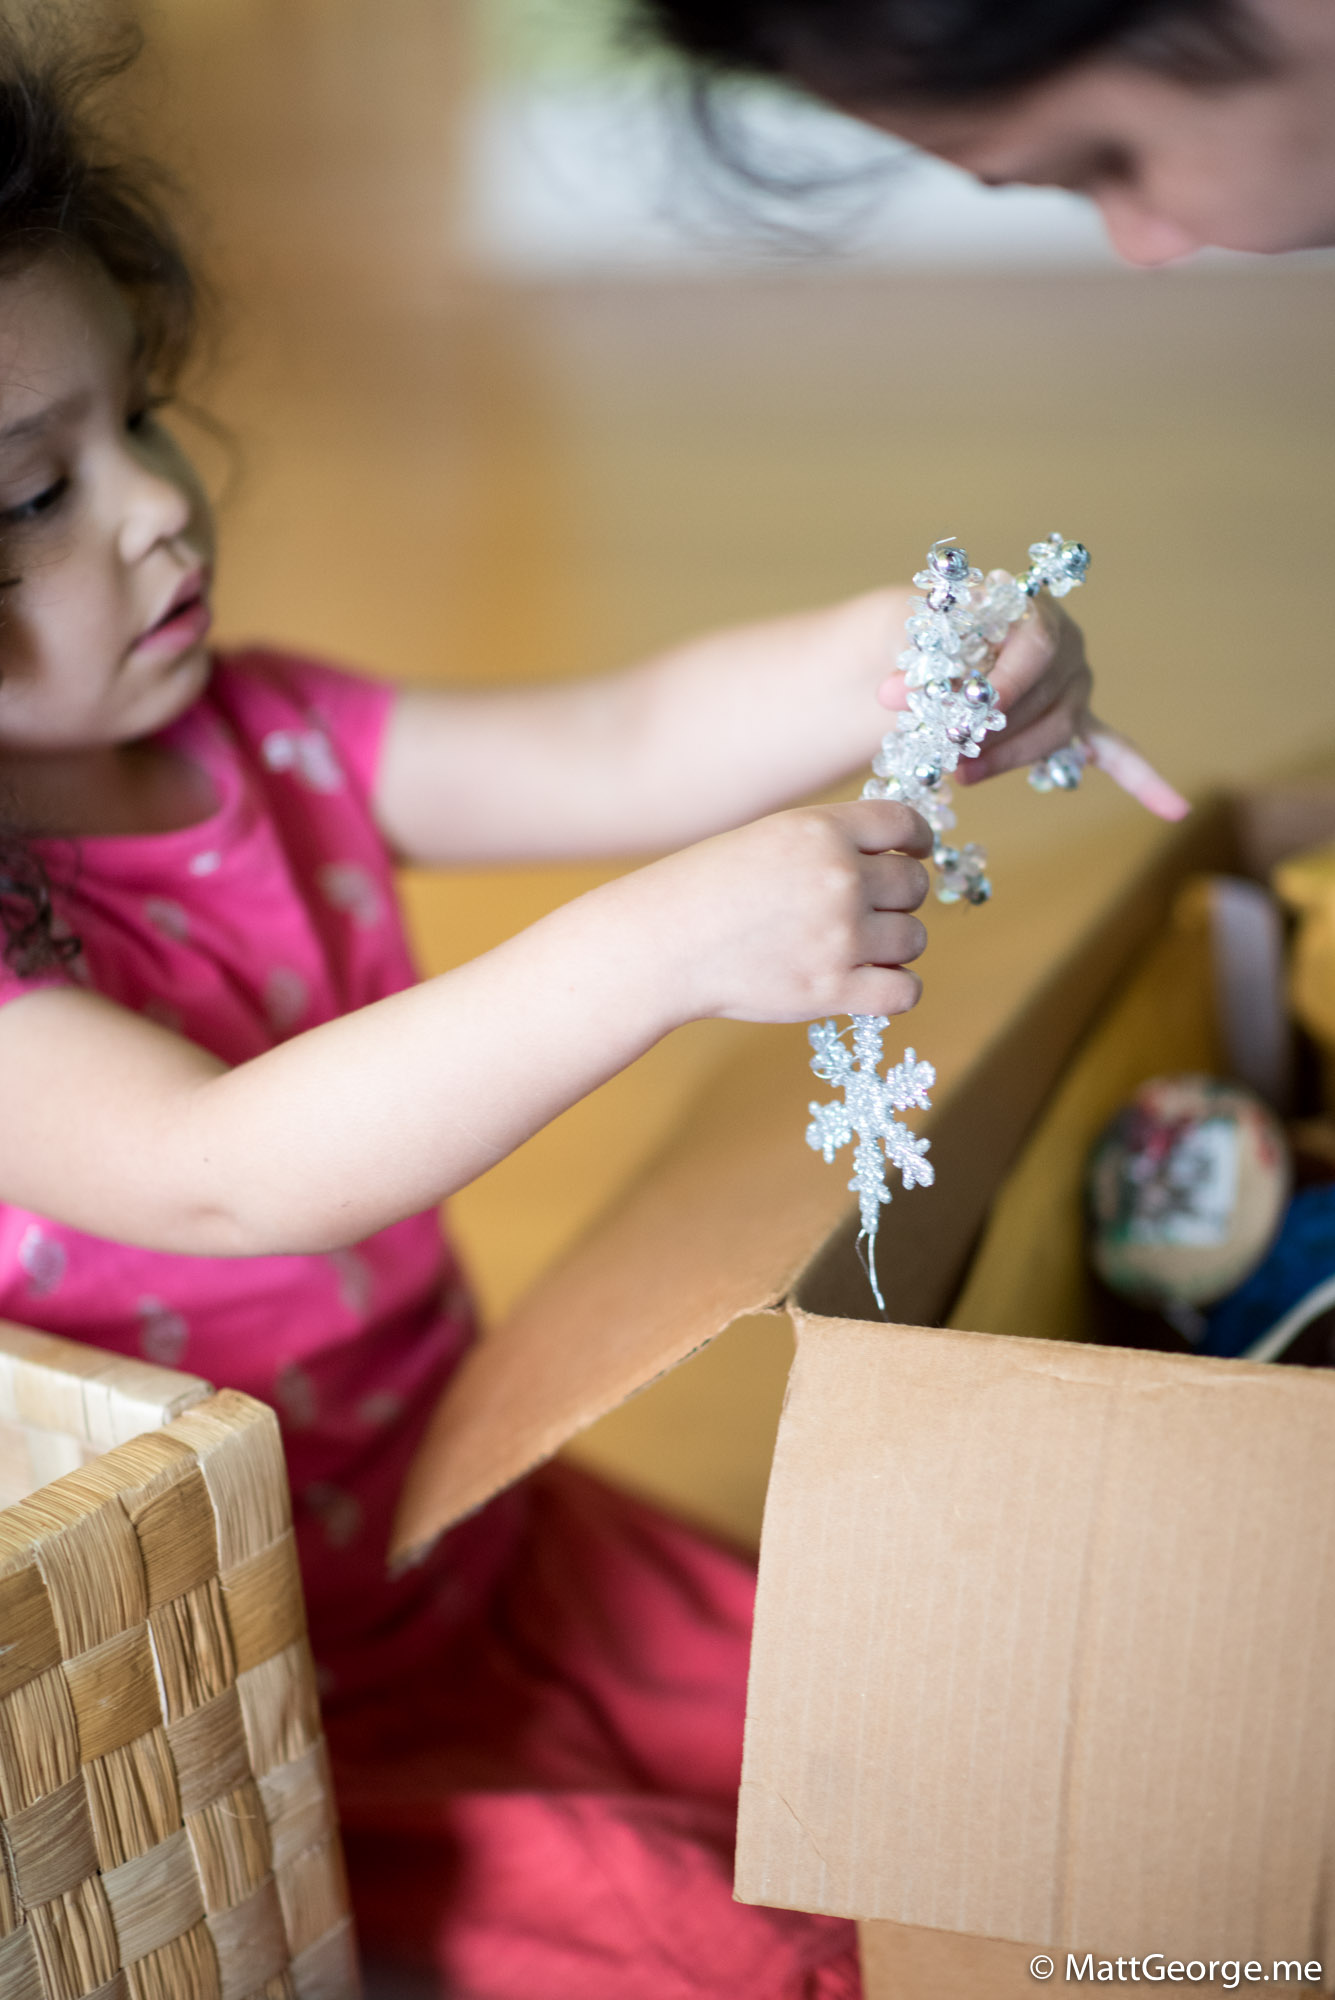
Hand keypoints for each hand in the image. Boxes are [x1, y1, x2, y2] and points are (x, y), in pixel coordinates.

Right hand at [652, 798, 931, 1023]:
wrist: (662, 944)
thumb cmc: (706, 890)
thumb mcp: (769, 839)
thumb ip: (829, 843)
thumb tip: (893, 858)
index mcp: (822, 831)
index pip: (904, 824)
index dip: (918, 840)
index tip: (915, 853)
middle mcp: (839, 878)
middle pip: (914, 885)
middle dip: (898, 898)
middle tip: (867, 911)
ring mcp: (840, 936)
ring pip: (914, 938)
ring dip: (895, 944)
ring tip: (856, 949)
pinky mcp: (832, 989)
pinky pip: (905, 990)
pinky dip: (898, 988)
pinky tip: (873, 983)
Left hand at [878, 592, 1189, 821]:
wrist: (929, 648)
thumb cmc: (924, 637)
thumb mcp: (912, 637)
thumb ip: (910, 660)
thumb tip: (897, 695)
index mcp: (1034, 612)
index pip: (1034, 649)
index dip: (998, 684)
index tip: (957, 713)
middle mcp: (1067, 647)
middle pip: (1046, 698)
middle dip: (993, 732)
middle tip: (946, 753)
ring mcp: (1076, 688)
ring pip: (1057, 733)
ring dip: (1009, 758)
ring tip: (960, 773)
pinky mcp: (1076, 723)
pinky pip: (1117, 752)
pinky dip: (1143, 780)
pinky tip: (1174, 808)